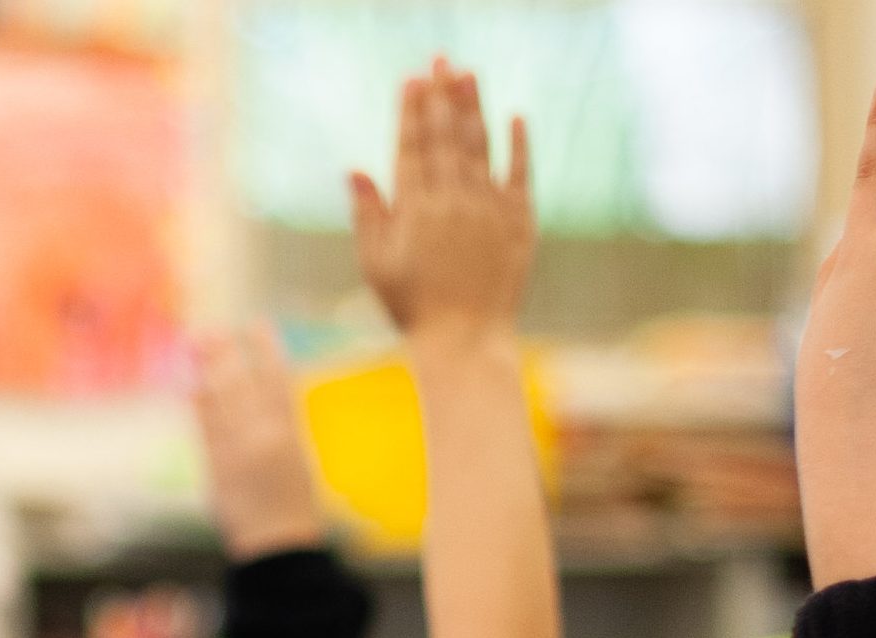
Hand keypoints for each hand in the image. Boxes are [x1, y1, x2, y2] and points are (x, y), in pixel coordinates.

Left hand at [190, 322, 327, 557]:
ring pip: (219, 401)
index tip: (257, 325)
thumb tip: (262, 398)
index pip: (277, 379)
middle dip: (226, 354)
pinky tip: (193, 387)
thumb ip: (280, 429)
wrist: (277, 545)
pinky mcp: (216, 466)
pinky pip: (205, 428)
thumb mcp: (299, 460)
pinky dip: (199, 405)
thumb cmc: (294, 506)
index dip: (266, 349)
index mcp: (291, 432)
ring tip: (198, 348)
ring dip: (207, 372)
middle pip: (241, 383)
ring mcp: (236, 450)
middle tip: (212, 331)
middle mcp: (263, 435)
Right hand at [350, 61, 534, 352]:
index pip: (413, 146)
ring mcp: (488, 208)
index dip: (412, 111)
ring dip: (474, 107)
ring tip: (468, 73)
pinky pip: (521, 174)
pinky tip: (516, 117)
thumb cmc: (412, 306)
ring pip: (481, 146)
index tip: (412, 80)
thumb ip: (368, 213)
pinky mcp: (519, 221)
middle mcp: (453, 200)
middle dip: (442, 95)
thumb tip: (355, 170)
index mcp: (415, 208)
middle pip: (447, 136)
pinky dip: (519, 145)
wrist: (465, 339)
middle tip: (440, 60)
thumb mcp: (376, 262)